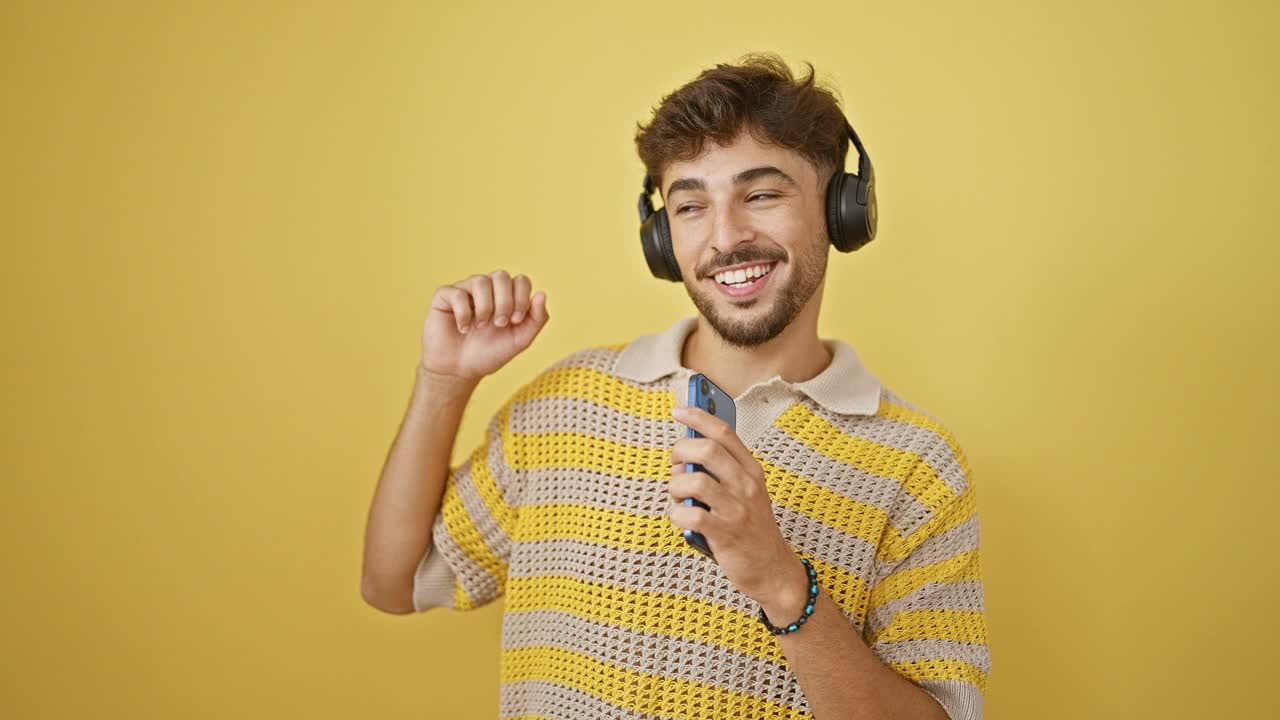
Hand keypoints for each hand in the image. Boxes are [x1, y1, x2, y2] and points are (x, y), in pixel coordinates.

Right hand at [420, 269, 549, 382]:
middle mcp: (487, 289)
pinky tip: (463, 329)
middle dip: (505, 302)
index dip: (521, 298)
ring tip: (480, 326)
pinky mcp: (445, 296)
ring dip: (485, 307)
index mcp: (506, 296)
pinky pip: (457, 293)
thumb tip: (542, 294)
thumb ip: (536, 319)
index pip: (521, 280)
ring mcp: (465, 290)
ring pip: (480, 280)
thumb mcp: (520, 340)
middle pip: (501, 276)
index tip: (515, 321)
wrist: (459, 370)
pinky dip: (463, 313)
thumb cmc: (489, 353)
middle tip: (499, 324)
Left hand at [667, 405, 802, 606]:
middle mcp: (746, 485)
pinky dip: (678, 514)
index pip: (724, 433)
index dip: (698, 417)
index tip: (678, 411)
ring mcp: (737, 509)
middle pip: (707, 450)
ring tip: (679, 496)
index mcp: (751, 470)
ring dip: (676, 485)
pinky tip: (683, 518)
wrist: (772, 569)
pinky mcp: (725, 533)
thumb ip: (720, 472)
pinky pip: (690, 514)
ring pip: (694, 481)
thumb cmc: (750, 528)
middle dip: (680, 450)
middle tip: (675, 462)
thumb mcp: (744, 492)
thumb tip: (682, 455)